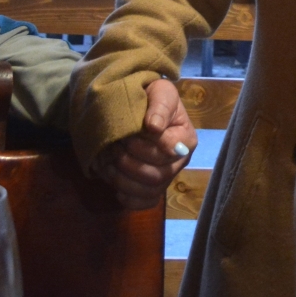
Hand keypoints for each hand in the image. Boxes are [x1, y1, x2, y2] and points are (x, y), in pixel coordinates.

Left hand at [97, 77, 196, 209]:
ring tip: (109, 162)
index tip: (130, 131)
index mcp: (186, 140)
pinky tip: (115, 182)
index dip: (145, 143)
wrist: (141, 108)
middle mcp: (180, 163)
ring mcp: (167, 178)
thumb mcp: (160, 92)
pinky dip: (127, 197)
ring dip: (123, 179)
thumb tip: (154, 127)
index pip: (169, 150)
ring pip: (149, 191)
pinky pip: (144, 203)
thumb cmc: (152, 99)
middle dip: (129, 161)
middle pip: (157, 174)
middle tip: (114, 146)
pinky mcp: (153, 190)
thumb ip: (159, 106)